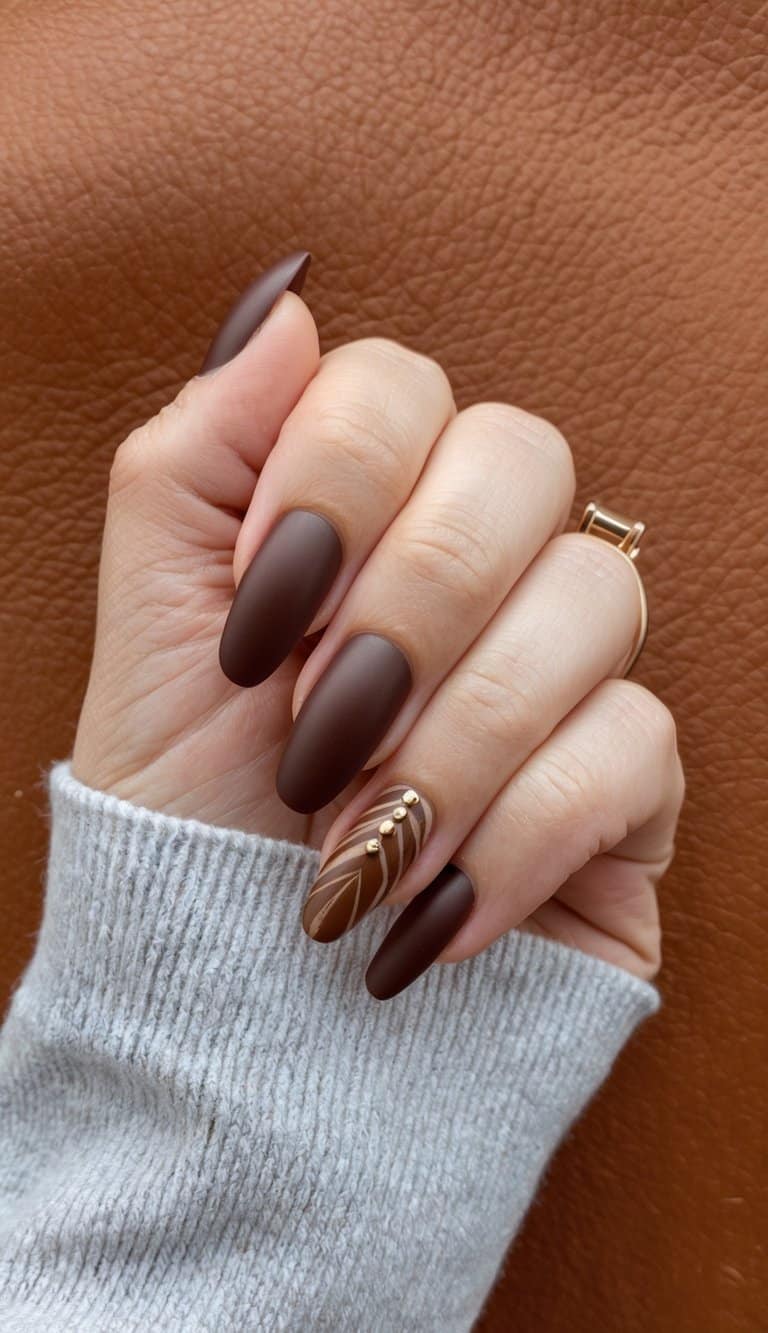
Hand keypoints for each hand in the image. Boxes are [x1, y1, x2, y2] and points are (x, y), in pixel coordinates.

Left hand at [73, 255, 682, 997]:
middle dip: (402, 606)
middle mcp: (480, 564)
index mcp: (367, 508)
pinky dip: (512, 834)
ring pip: (591, 600)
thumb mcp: (151, 626)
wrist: (234, 994)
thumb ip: (196, 456)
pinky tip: (425, 904)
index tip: (254, 618)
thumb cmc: (187, 808)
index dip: (333, 485)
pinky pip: (636, 745)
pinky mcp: (626, 781)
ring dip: (447, 739)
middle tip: (309, 730)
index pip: (400, 388)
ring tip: (347, 842)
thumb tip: (288, 303)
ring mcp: (565, 665)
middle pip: (523, 461)